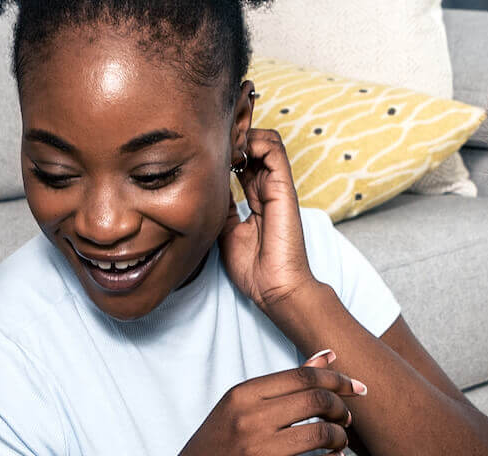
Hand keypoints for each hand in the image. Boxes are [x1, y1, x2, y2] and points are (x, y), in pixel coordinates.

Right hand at [146, 362, 366, 455]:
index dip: (337, 379)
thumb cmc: (219, 444)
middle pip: (316, 401)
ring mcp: (258, 450)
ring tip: (339, 442)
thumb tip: (328, 355)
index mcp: (242, 394)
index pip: (302, 376)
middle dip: (341, 408)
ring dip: (340, 438)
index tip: (356, 388)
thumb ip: (286, 382)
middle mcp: (249, 419)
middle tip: (346, 417)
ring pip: (321, 434)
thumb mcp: (242, 406)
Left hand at [220, 127, 319, 311]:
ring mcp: (276, 185)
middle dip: (232, 138)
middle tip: (210, 144)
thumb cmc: (254, 268)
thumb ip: (222, 207)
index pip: (244, 161)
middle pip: (254, 145)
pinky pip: (274, 149)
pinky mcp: (283, 186)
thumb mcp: (226, 232)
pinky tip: (234, 154)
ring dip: (243, 136)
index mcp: (257, 198)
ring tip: (223, 147)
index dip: (226, 151)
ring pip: (266, 140)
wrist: (274, 287)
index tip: (204, 154)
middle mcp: (267, 188)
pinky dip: (254, 141)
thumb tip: (208, 189)